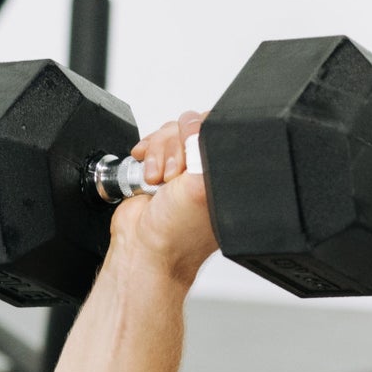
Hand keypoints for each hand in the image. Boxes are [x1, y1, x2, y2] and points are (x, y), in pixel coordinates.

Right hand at [111, 110, 217, 284]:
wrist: (143, 246)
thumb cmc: (177, 231)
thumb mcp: (200, 187)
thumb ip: (205, 151)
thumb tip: (201, 124)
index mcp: (228, 176)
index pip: (222, 132)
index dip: (200, 136)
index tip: (189, 158)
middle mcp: (209, 170)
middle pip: (193, 126)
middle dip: (174, 148)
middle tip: (173, 177)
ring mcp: (186, 169)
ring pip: (172, 132)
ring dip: (158, 153)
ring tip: (158, 180)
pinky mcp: (163, 167)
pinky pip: (156, 142)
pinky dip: (147, 152)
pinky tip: (147, 172)